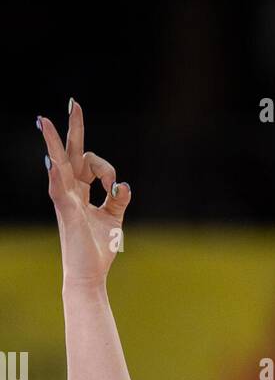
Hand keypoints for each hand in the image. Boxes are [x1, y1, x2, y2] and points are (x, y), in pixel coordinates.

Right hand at [38, 99, 130, 287]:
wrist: (87, 276)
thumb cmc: (97, 250)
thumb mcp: (113, 219)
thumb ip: (118, 200)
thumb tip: (123, 184)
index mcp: (80, 192)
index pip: (90, 163)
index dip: (107, 170)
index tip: (114, 187)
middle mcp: (70, 192)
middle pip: (71, 153)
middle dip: (73, 129)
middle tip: (74, 103)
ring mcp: (66, 200)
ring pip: (60, 165)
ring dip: (54, 144)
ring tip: (45, 122)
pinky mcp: (67, 212)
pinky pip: (59, 190)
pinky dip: (56, 176)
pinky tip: (52, 162)